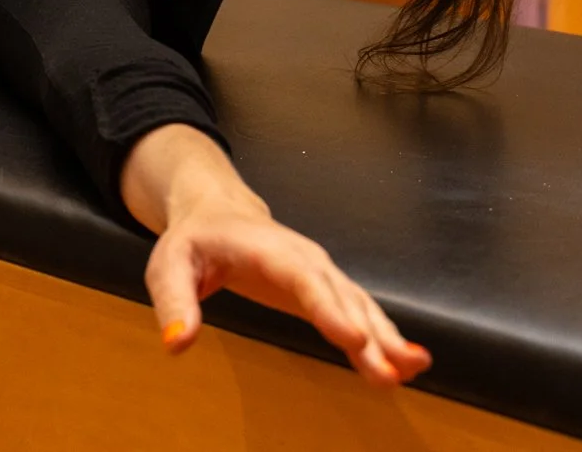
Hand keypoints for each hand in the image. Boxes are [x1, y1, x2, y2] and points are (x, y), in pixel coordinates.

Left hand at [147, 187, 429, 385]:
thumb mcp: (168, 265)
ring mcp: (319, 273)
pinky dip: (384, 337)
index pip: (301, 277)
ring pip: (359, 305)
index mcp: (266, 248)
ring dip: (387, 337)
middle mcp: (303, 259)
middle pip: (341, 296)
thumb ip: (174, 302)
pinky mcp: (325, 290)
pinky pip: (360, 313)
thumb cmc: (193, 239)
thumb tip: (176, 343)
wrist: (218, 211)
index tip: (355, 339)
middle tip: (393, 370)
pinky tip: (405, 363)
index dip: (329, 308)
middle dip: (370, 333)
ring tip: (413, 367)